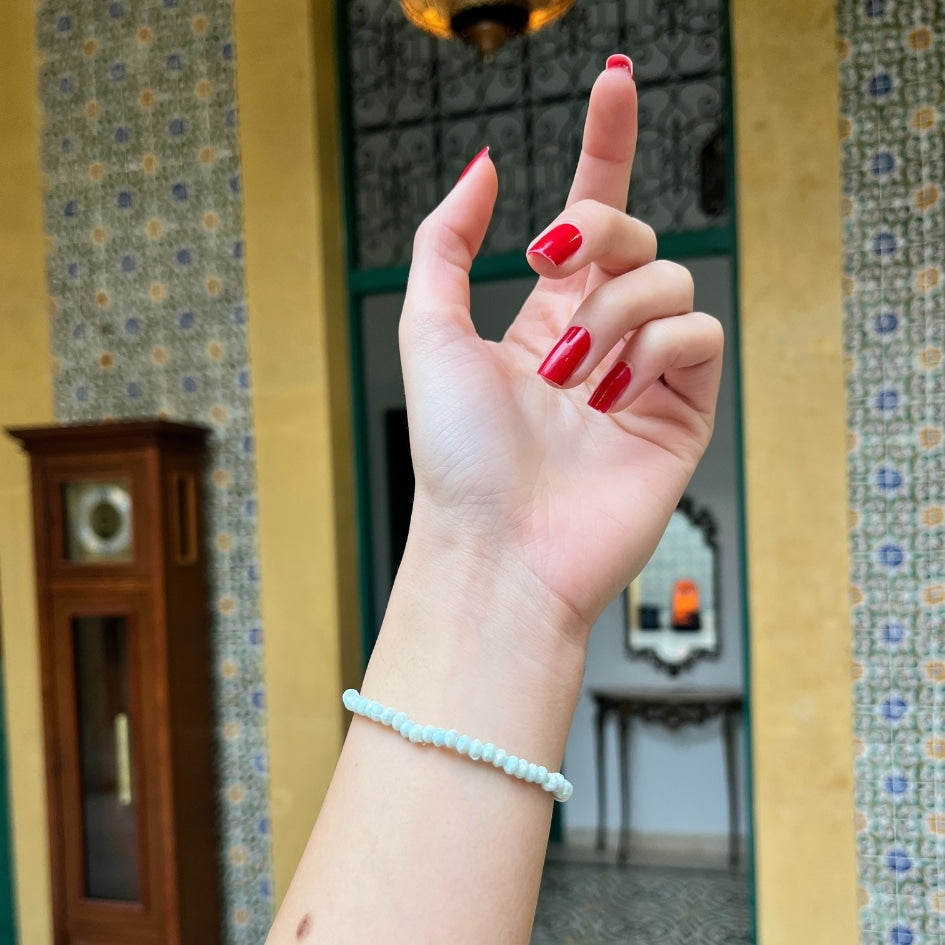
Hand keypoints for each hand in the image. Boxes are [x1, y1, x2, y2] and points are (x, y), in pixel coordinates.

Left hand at [398, 61, 722, 646]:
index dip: (603, 149)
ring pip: (668, 282)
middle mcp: (600, 340)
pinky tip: (614, 398)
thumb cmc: (457, 456)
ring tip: (571, 376)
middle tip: (550, 258)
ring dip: (612, 314)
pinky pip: (701, 336)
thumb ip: (445, 242)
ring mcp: (645, 376)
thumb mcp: (428, 332)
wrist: (496, 548)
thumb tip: (484, 165)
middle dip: (596, 226)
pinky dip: (657, 353)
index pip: (588, 219)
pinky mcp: (684, 414)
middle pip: (634, 235)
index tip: (614, 84)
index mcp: (545, 318)